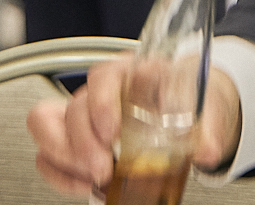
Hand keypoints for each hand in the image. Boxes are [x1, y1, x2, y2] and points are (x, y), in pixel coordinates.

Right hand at [28, 55, 242, 196]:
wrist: (193, 108)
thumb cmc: (191, 100)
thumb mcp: (206, 107)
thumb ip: (209, 128)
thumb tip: (208, 150)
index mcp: (132, 71)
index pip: (105, 76)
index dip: (103, 104)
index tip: (113, 132)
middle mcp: (103, 89)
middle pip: (74, 105)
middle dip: (83, 141)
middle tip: (103, 167)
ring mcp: (84, 112)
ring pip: (45, 121)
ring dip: (64, 153)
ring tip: (91, 176)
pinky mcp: (74, 138)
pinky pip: (46, 151)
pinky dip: (58, 171)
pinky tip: (83, 183)